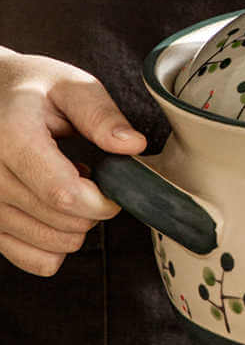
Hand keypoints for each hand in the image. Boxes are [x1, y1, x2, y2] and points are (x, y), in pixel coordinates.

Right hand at [0, 50, 146, 274]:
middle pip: (60, 221)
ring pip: (49, 245)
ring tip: (66, 186)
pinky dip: (53, 245)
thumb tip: (132, 145)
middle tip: (89, 177)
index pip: (62, 193)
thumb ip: (101, 114)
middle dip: (93, 209)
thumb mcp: (68, 85)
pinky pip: (31, 259)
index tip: (114, 188)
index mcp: (9, 136)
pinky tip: (50, 211)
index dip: (102, 201)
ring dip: (74, 225)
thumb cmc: (29, 88)